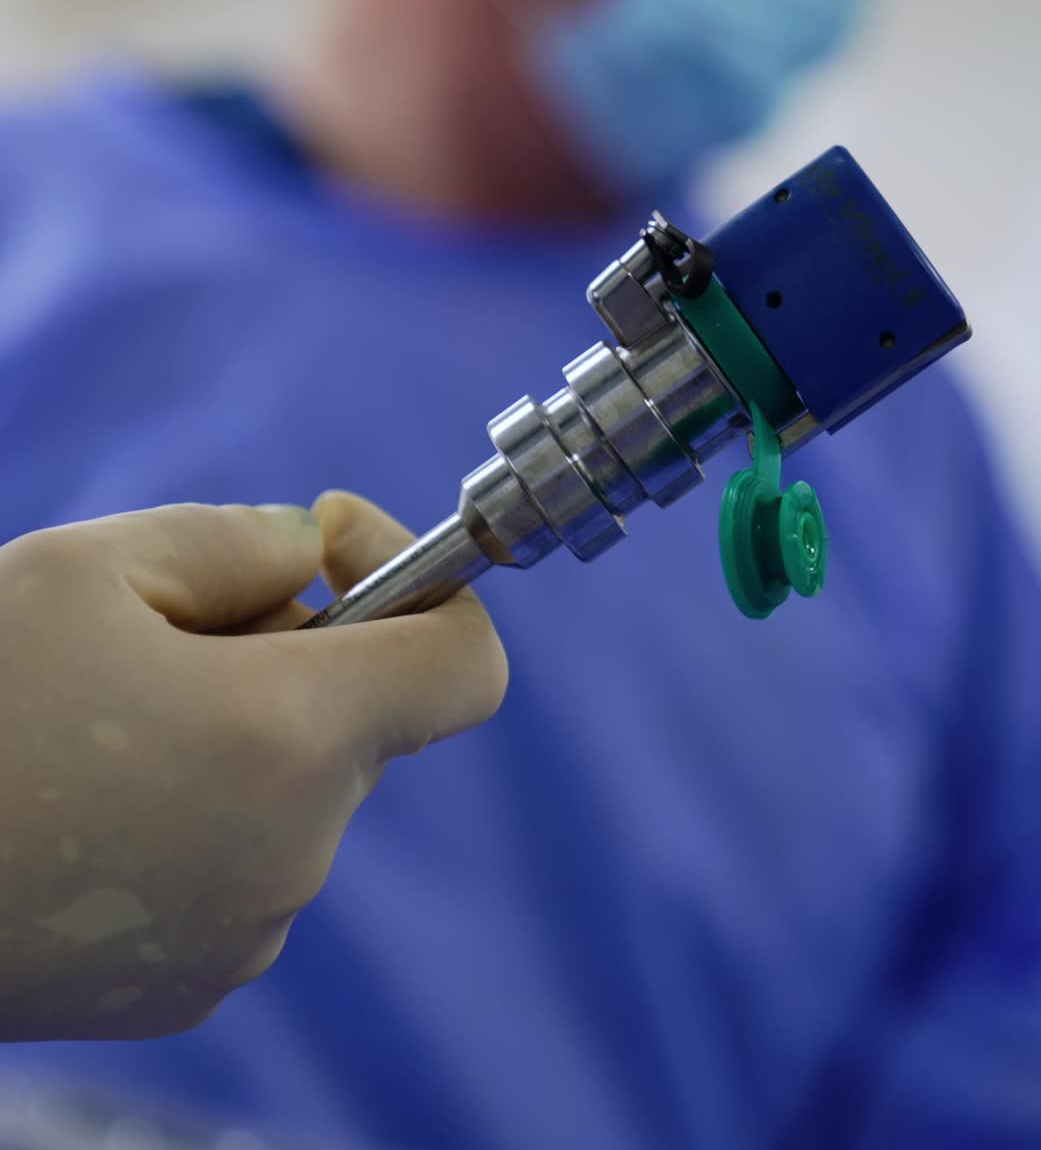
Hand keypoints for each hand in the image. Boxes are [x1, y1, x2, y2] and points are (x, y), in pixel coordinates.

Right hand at [0, 493, 505, 1040]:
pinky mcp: (190, 988)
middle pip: (365, 718)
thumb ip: (238, 541)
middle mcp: (297, 852)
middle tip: (174, 635)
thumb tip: (315, 558)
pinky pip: (246, 864)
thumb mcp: (85, 568)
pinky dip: (204, 815)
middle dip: (298, 656)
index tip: (337, 550)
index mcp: (294, 739)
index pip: (467, 663)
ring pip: (299, 789)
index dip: (428, 587)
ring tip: (106, 725)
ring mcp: (247, 934)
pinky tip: (90, 805)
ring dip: (242, 736)